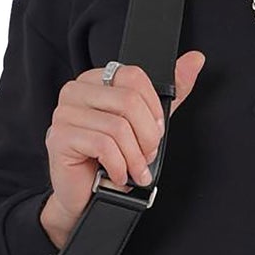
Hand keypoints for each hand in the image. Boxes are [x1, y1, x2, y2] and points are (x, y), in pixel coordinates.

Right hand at [42, 50, 206, 240]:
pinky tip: (118, 175)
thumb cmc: (112, 157)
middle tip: (147, 156)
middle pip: (128, 101)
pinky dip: (119, 166)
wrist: (84, 194)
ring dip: (134, 157)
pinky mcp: (59, 137)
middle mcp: (76, 91)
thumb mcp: (147, 121)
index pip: (133, 77)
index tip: (156, 131)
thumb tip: (195, 60)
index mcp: (96, 80)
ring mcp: (64, 113)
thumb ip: (172, 91)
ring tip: (134, 170)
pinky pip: (103, 146)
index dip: (153, 108)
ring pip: (118, 127)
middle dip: (147, 136)